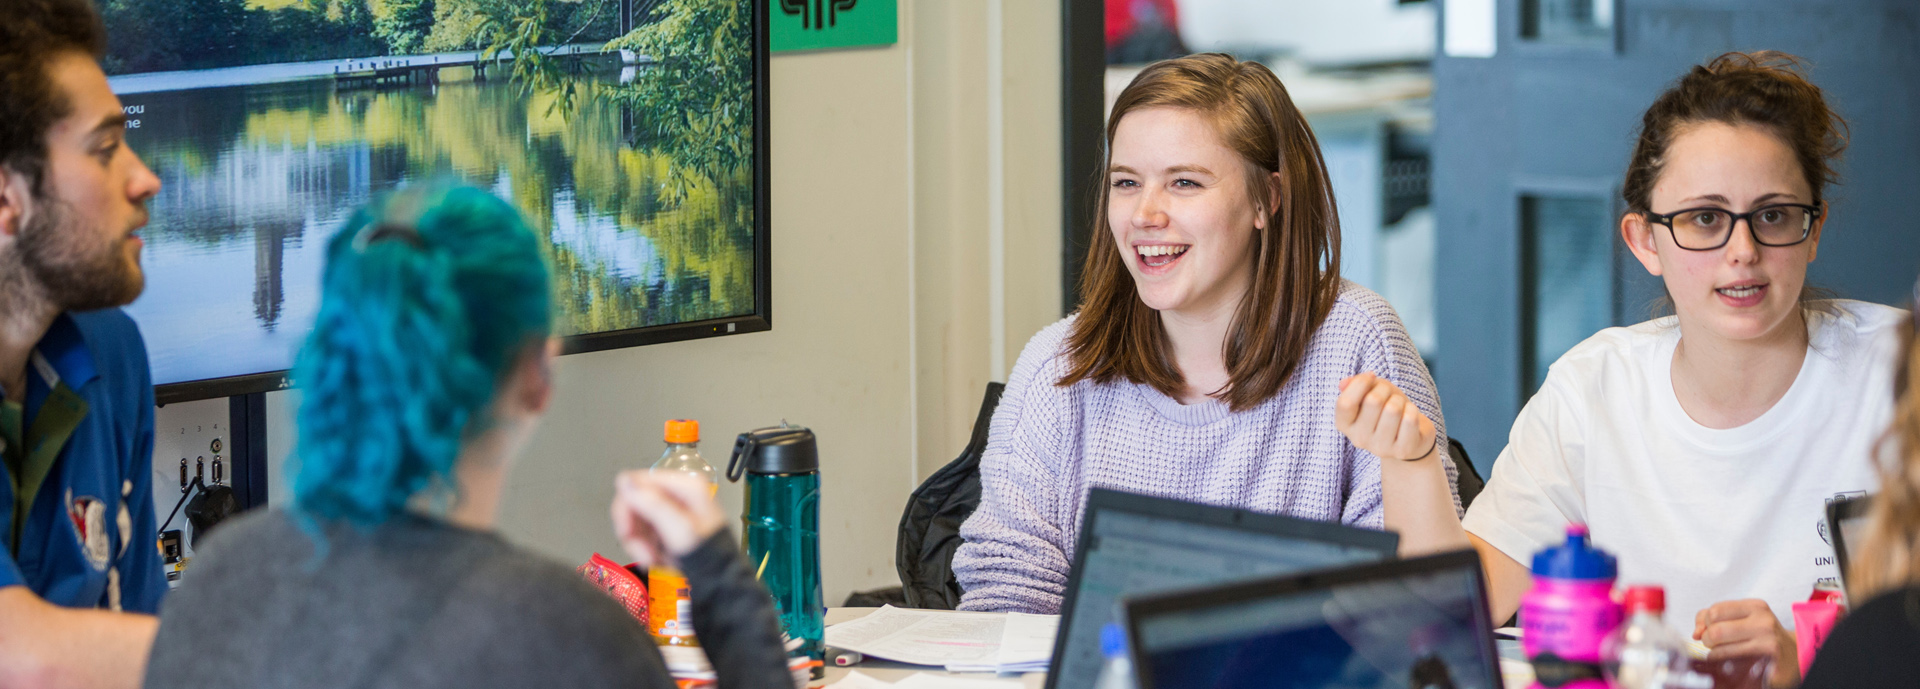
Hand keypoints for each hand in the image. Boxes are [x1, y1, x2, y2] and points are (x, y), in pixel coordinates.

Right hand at [609, 471, 725, 568]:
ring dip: (639, 543)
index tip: (626, 530)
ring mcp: (672, 511)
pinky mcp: (667, 527)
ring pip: (636, 520)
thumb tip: (626, 481)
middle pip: (635, 501)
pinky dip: (645, 548)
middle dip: (633, 529)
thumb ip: (652, 504)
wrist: (720, 582)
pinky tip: (656, 559)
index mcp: (686, 487)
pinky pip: (643, 533)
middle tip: (641, 549)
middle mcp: (678, 495)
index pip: (638, 482)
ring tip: (652, 558)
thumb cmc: (710, 556)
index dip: (626, 506)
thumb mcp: (680, 530)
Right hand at [1335, 372, 1436, 461]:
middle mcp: (1358, 439)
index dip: (1360, 383)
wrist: (1411, 436)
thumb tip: (1344, 383)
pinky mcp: (1402, 451)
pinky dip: (1412, 410)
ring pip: (1393, 409)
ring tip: (1400, 407)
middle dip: (1385, 389)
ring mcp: (1380, 448)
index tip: (1371, 377)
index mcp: (1344, 424)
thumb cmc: (1386, 409)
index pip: (1345, 403)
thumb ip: (1354, 385)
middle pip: (1372, 400)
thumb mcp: (1369, 392)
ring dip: (1400, 400)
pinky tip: (1409, 416)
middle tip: (1389, 395)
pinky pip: (1409, 419)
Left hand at [1694, 599, 1798, 686]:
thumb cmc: (1762, 633)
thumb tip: (1696, 632)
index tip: (1708, 628)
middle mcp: (1763, 623)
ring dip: (1713, 654)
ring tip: (1721, 653)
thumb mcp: (1742, 617)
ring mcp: (1767, 643)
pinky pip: (1732, 665)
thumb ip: (1714, 617)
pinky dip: (1724, 665)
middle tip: (1712, 643)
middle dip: (1707, 640)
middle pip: (1716, 631)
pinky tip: (1730, 663)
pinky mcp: (1767, 663)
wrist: (1793, 653)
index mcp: (1755, 607)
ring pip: (1720, 650)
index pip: (1714, 611)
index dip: (1705, 622)